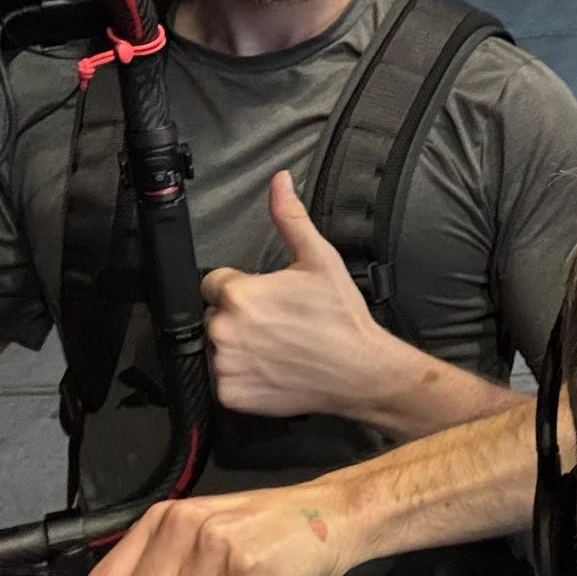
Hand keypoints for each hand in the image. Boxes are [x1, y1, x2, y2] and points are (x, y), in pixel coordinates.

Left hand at [201, 172, 397, 423]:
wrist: (361, 371)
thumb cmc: (340, 318)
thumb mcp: (319, 259)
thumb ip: (290, 218)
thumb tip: (279, 181)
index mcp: (239, 295)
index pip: (215, 284)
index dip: (242, 288)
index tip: (268, 300)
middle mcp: (224, 330)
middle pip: (215, 316)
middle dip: (240, 317)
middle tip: (277, 324)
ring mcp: (227, 366)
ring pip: (218, 348)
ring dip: (239, 347)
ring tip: (277, 348)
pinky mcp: (231, 394)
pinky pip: (224, 381)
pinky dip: (243, 378)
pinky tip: (272, 370)